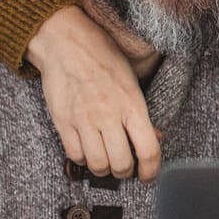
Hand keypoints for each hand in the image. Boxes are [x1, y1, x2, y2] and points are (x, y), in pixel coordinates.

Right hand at [28, 6, 161, 181]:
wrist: (66, 43)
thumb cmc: (103, 57)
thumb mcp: (132, 80)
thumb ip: (142, 113)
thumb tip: (154, 139)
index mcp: (132, 104)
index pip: (148, 150)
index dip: (151, 171)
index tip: (148, 176)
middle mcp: (109, 115)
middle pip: (121, 164)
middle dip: (126, 171)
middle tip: (125, 166)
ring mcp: (84, 120)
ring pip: (97, 165)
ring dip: (104, 168)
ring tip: (106, 160)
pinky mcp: (63, 122)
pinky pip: (75, 155)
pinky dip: (83, 159)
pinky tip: (87, 149)